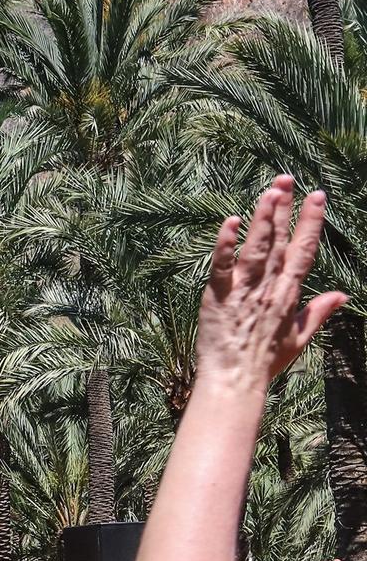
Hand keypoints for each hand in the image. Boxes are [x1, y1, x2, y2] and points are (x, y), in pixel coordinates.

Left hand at [196, 176, 348, 385]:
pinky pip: (221, 265)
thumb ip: (318, 312)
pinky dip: (226, 244)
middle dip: (284, 209)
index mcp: (288, 294)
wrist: (235, 380)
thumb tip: (342, 295)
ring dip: (262, 218)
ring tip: (268, 192)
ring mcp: (243, 290)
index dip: (311, 222)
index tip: (316, 196)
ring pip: (256, 247)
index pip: (304, 250)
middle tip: (286, 180)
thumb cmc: (264, 361)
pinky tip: (230, 222)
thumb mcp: (298, 337)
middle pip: (279, 241)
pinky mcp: (218, 295)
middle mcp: (268, 287)